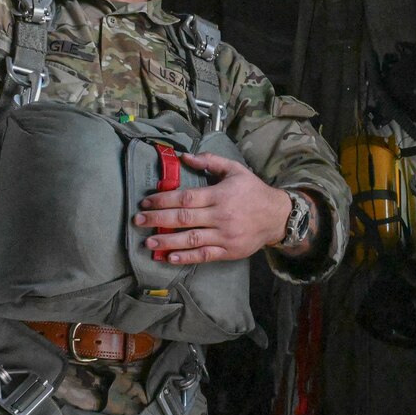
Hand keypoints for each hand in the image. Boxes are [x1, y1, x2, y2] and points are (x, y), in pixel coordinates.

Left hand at [137, 153, 294, 264]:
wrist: (277, 216)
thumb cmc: (253, 191)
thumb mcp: (235, 170)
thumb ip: (210, 161)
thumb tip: (184, 157)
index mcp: (219, 194)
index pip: (185, 198)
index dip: (163, 199)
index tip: (146, 201)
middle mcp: (221, 215)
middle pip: (183, 218)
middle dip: (157, 219)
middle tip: (138, 221)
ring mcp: (225, 235)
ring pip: (191, 239)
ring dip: (167, 241)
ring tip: (148, 242)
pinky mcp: (229, 251)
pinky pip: (204, 255)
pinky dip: (186, 258)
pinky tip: (170, 258)